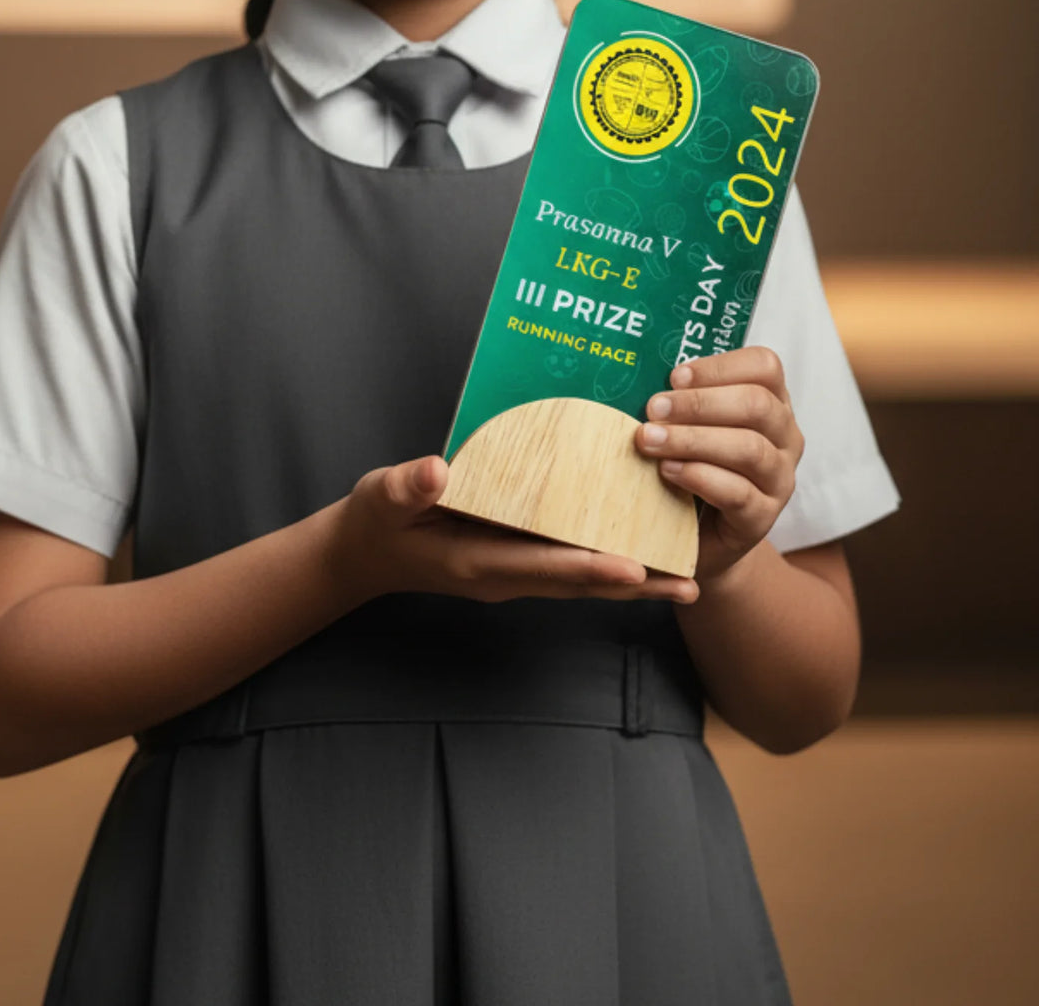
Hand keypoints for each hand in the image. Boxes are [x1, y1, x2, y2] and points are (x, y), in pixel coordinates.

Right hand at [333, 454, 699, 607]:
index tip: (636, 567)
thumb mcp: (381, 500)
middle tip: (691, 584)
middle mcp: (504, 575)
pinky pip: (570, 568)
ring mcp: (512, 573)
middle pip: (579, 585)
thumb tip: (437, 470)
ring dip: (632, 582)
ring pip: (582, 582)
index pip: (543, 567)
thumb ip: (407, 487)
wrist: (364, 554)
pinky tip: (641, 554)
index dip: (590, 568)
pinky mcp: (516, 562)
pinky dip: (607, 565)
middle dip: (634, 584)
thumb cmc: (375, 523)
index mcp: (476, 561)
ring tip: (687, 581)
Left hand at [637, 346, 803, 585]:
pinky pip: (738, 493)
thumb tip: (641, 376)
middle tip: (653, 408)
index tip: (674, 377)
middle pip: (756, 405)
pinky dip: (699, 477)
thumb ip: (678, 401)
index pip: (765, 367)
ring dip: (693, 439)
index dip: (719, 367)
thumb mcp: (688, 426)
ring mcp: (779, 479)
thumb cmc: (687, 466)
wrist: (693, 537)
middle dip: (699, 403)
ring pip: (749, 448)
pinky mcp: (763, 517)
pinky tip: (668, 471)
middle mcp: (784, 437)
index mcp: (771, 402)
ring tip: (650, 440)